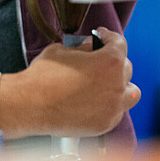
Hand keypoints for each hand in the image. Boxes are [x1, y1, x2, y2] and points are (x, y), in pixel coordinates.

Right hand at [0, 27, 138, 137]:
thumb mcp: (62, 51)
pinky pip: (116, 112)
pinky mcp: (105, 124)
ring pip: (130, 93)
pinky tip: (94, 102)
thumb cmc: (43, 77)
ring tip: (106, 84)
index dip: (108, 36)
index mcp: (109, 62)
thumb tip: (90, 47)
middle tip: (97, 61)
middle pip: (126, 68)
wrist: (29, 105)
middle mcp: (116, 85)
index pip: (119, 43)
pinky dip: (109, 106)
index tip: (101, 36)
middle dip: (112, 62)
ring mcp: (113, 107)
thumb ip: (83, 48)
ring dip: (121, 86)